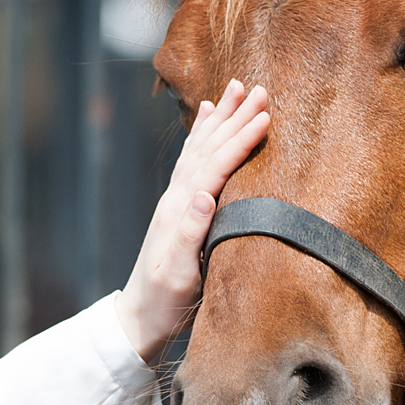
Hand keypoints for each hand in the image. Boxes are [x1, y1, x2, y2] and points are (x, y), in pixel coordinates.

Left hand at [115, 80, 269, 362]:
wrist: (139, 317)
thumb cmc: (164, 301)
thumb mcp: (179, 275)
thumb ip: (190, 235)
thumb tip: (203, 196)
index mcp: (180, 212)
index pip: (215, 166)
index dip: (240, 140)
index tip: (265, 116)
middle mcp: (176, 198)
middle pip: (207, 147)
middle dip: (233, 117)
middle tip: (257, 87)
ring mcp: (176, 200)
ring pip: (200, 147)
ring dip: (219, 117)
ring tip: (233, 88)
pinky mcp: (179, 206)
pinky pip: (192, 159)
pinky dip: (202, 134)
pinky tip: (206, 116)